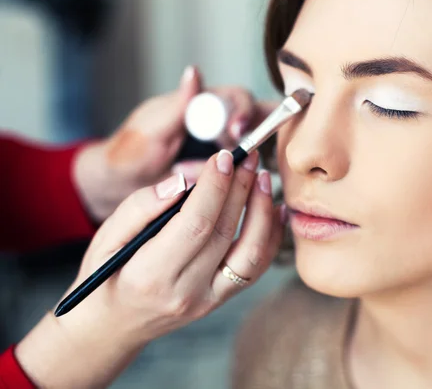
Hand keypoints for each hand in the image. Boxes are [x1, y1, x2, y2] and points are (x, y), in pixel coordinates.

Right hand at [16, 150, 285, 387]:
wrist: (115, 324)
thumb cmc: (108, 272)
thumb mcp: (106, 237)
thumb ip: (141, 207)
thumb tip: (182, 182)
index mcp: (150, 274)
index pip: (194, 224)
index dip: (214, 187)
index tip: (223, 156)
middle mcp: (185, 291)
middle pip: (224, 232)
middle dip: (240, 188)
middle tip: (249, 156)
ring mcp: (208, 299)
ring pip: (250, 254)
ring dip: (263, 212)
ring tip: (262, 179)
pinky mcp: (221, 299)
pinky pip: (256, 268)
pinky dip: (270, 236)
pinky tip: (275, 209)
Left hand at [73, 66, 277, 221]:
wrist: (119, 186)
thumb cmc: (130, 152)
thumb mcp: (152, 127)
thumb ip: (178, 103)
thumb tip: (194, 72)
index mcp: (202, 104)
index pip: (237, 98)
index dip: (243, 112)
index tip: (236, 131)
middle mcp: (219, 124)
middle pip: (254, 123)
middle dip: (250, 141)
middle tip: (235, 158)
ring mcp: (222, 150)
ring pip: (249, 152)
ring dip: (232, 167)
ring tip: (191, 175)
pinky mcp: (221, 175)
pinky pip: (238, 176)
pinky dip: (233, 183)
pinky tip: (216, 190)